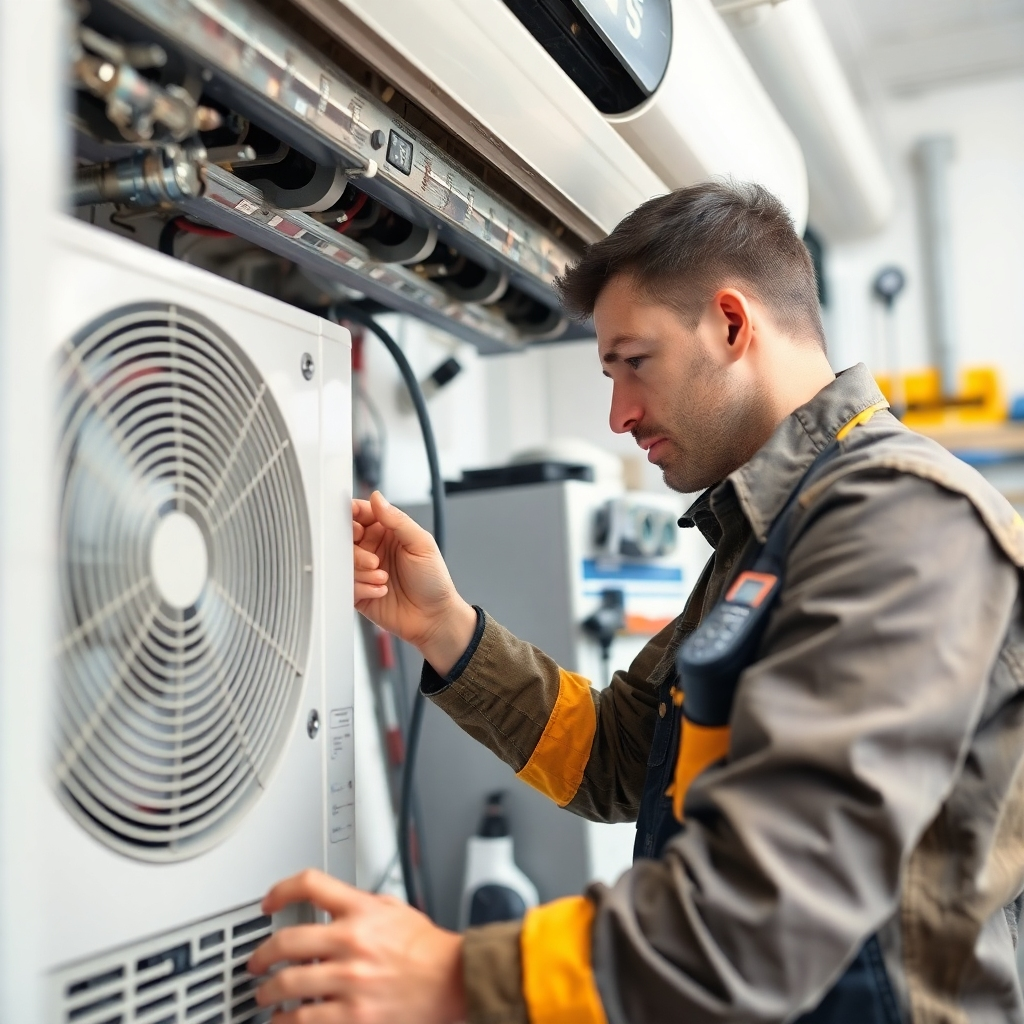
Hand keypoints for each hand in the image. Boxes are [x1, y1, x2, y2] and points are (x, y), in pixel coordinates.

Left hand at [249, 869, 465, 1023]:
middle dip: (262, 955)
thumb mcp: (392, 909)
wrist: (452, 980)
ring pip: (287, 986)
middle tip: (256, 963)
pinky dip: (287, 1023)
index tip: (269, 902)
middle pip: (287, 942)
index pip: (311, 885)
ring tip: (265, 996)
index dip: (282, 890)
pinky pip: (304, 1021)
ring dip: (268, 993)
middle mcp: (352, 943)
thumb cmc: (426, 948)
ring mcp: (350, 982)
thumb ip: (359, 905)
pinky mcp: (354, 1017)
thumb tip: (330, 906)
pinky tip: (286, 1021)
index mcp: (361, 911)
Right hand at [353, 491, 475, 674]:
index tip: (354, 523)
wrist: (434, 618)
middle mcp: (372, 548)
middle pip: (345, 537)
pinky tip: (382, 591)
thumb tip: (377, 498)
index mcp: (386, 532)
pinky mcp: (358, 592)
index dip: (353, 515)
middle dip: (356, 549)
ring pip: (343, 562)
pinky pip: (346, 585)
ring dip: (362, 571)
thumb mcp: (421, 544)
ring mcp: (364, 570)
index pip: (361, 514)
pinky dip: (363, 588)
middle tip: (373, 560)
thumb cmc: (433, 581)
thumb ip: (397, 520)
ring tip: (383, 578)